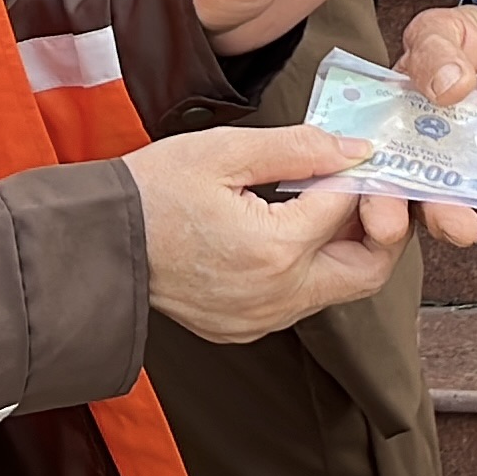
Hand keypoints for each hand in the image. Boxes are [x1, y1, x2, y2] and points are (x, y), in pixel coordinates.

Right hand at [127, 125, 408, 342]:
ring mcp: (260, 319)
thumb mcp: (225, 151)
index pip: (347, 208)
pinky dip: (309, 266)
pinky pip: (299, 300)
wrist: (97, 241)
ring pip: (335, 289)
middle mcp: (276, 297)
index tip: (355, 151)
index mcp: (275, 251)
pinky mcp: (245, 327)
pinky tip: (292, 229)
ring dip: (343, 247)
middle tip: (366, 190)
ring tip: (324, 200)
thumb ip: (299, 148)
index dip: (358, 173)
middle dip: (378, 228)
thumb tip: (354, 148)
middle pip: (366, 271)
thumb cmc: (152, 192)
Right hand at [385, 5, 476, 249]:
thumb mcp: (444, 32)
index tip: (387, 222)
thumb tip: (448, 86)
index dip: (381, 205)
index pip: (383, 179)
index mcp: (403, 137)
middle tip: (462, 227)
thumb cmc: (466, 43)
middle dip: (446, 222)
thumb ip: (436, 53)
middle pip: (432, 207)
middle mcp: (437, 168)